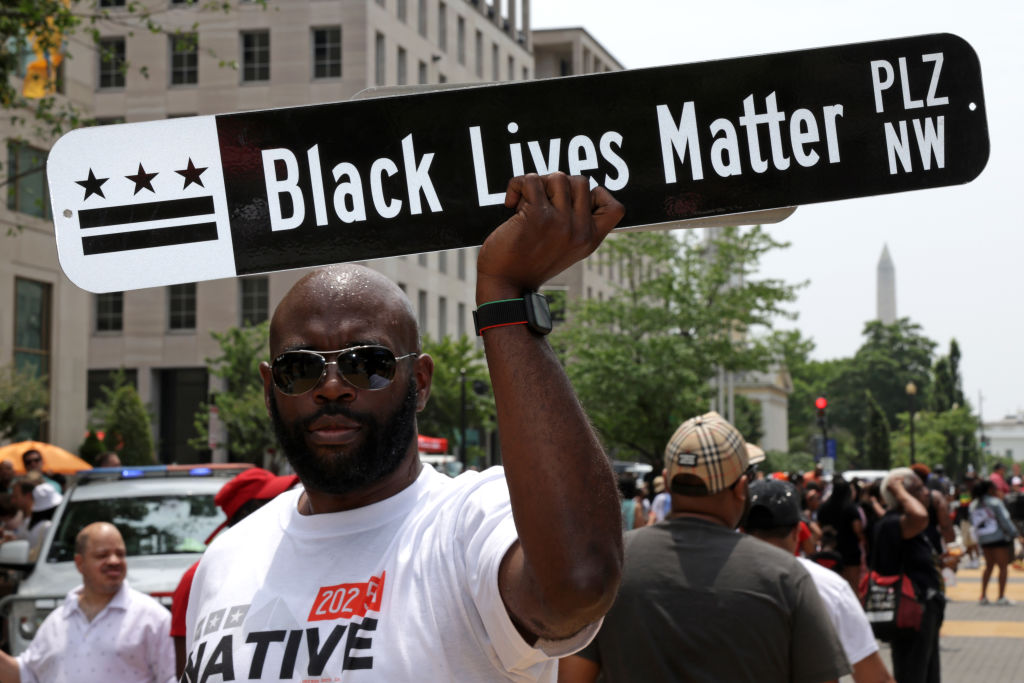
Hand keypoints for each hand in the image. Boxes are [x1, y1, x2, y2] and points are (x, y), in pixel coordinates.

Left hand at [476, 173, 624, 302]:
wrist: (506, 284)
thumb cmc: (529, 265)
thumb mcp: (564, 250)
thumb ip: (575, 225)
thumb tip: (569, 187)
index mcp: (590, 240)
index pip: (616, 208)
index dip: (598, 195)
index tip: (573, 203)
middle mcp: (579, 230)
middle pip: (581, 181)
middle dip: (558, 185)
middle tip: (542, 203)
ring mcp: (560, 222)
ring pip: (558, 177)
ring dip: (538, 185)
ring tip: (526, 203)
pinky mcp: (537, 215)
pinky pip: (531, 180)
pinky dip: (517, 185)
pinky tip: (510, 203)